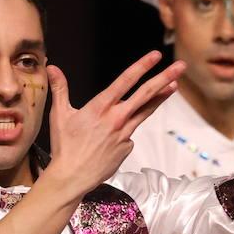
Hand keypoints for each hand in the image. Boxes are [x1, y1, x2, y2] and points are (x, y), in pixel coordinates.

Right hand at [45, 51, 184, 195]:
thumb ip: (60, 89)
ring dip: (160, 97)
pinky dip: (125, 130)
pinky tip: (110, 140)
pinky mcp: (127, 148)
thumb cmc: (64, 146)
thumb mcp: (59, 115)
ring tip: (174, 86)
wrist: (72, 177)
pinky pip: (129, 134)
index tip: (156, 56)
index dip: (142, 66)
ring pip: (146, 111)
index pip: (125, 81)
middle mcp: (116, 119)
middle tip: (180, 66)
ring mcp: (124, 134)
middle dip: (164, 78)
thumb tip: (53, 68)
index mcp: (100, 108)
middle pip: (146, 94)